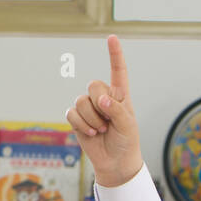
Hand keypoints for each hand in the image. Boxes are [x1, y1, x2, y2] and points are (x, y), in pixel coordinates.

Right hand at [66, 34, 143, 188]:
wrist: (115, 162)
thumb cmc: (126, 142)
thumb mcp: (128, 126)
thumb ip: (116, 109)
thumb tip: (99, 99)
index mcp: (119, 95)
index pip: (118, 72)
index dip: (115, 55)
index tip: (112, 37)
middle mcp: (103, 97)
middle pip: (93, 85)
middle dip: (100, 104)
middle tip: (110, 122)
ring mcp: (88, 107)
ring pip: (81, 101)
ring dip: (93, 120)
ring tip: (103, 131)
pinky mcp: (76, 118)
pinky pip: (72, 114)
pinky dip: (82, 126)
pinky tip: (92, 134)